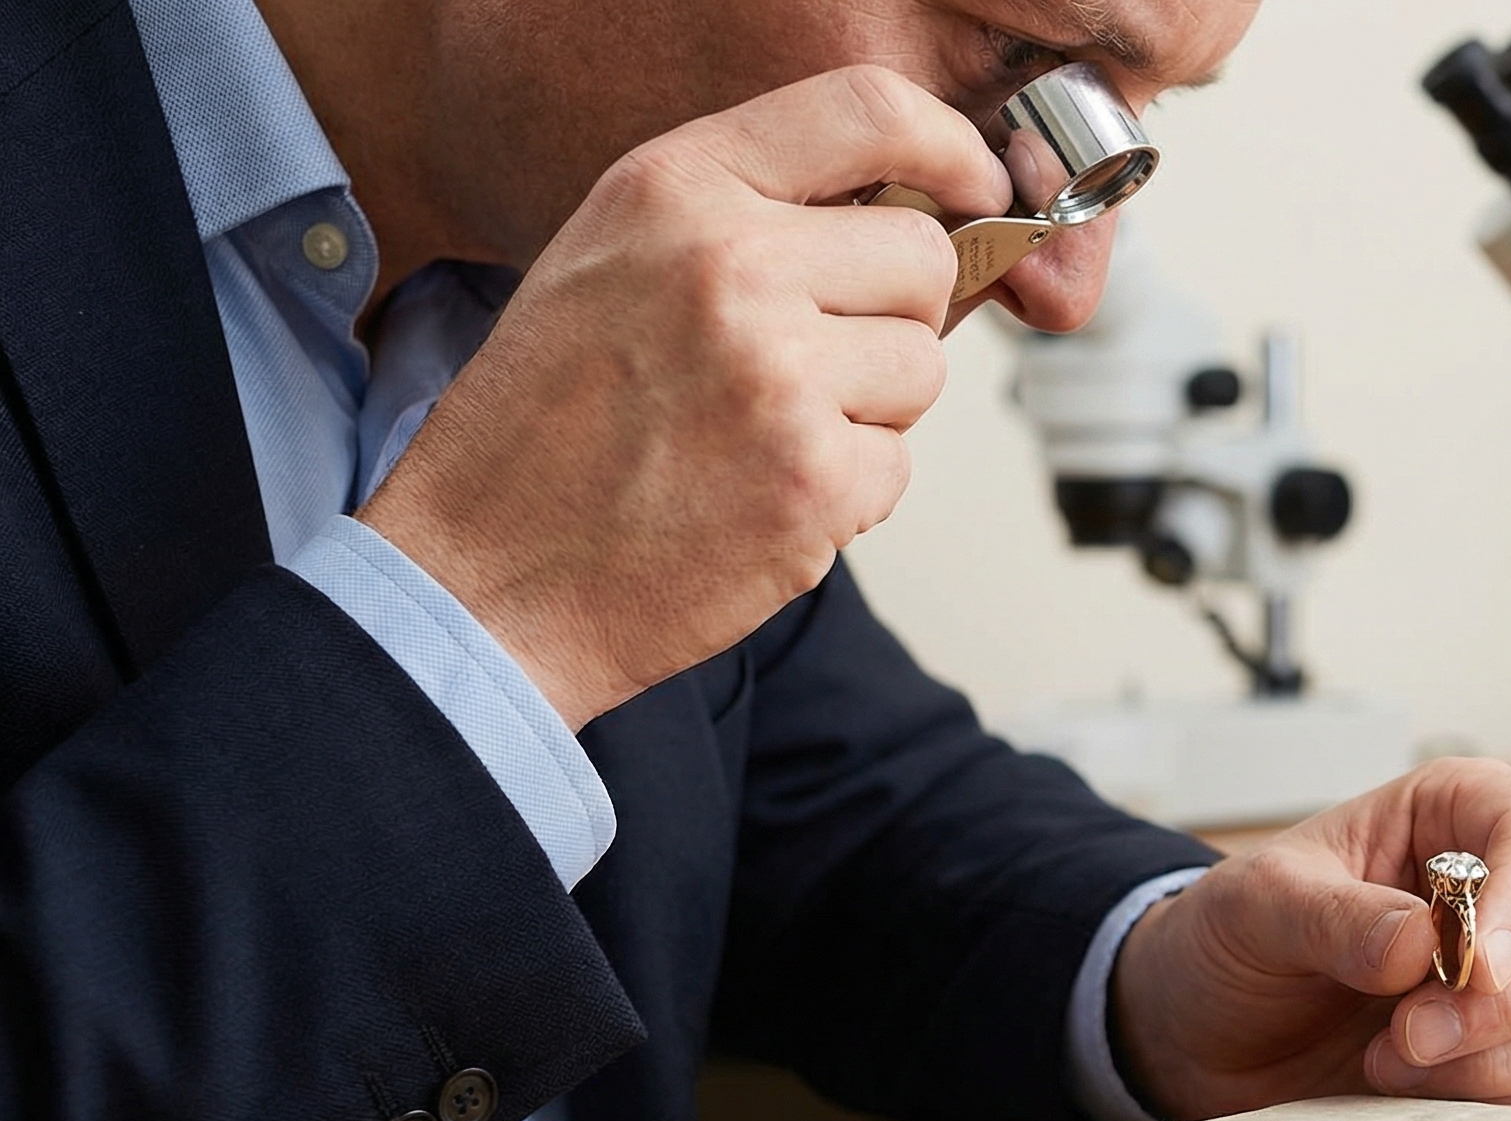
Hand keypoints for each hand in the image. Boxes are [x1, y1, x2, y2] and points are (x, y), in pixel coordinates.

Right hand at [359, 67, 1011, 728]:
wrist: (483, 572)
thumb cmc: (548, 424)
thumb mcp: (616, 257)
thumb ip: (750, 211)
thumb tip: (917, 206)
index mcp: (676, 189)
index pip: (872, 110)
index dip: (954, 149)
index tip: (978, 186)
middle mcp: (730, 266)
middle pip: (922, 256)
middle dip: (890, 316)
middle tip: (801, 366)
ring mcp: (778, 377)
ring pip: (922, 368)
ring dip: (867, 411)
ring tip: (757, 435)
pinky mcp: (813, 482)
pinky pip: (898, 467)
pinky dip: (845, 494)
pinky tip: (755, 498)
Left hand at [1109, 759, 1510, 1120]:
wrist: (1205, 1038)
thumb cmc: (1236, 943)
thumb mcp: (1255, 908)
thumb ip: (1333, 918)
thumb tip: (1422, 943)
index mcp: (1460, 816)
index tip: (1472, 968)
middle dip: (1508, 1003)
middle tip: (1405, 1038)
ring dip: (1502, 1061)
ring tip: (1390, 1066)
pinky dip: (1502, 1105)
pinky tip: (1417, 1097)